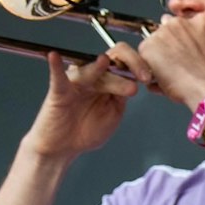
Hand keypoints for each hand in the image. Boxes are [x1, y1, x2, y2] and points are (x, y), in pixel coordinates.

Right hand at [22, 52, 138, 160]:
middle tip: (143, 77)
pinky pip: (57, 77)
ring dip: (100, 68)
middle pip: (111, 61)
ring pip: (91, 70)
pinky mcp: (59, 91)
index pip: (124, 63)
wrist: (64, 147)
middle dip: (129, 66)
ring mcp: (76, 81)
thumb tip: (133, 80)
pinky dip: (56, 66)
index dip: (138, 65)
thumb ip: (122, 96)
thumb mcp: (113, 112)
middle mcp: (92, 76)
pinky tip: (55, 56)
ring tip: (106, 62)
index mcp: (108, 79)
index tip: (149, 78)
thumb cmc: (87, 129)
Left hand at [136, 12, 204, 111]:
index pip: (185, 26)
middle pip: (166, 31)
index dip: (183, 41)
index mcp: (201, 22)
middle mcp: (180, 22)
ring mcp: (163, 33)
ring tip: (170, 75)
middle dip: (168, 45)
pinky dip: (149, 69)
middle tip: (176, 64)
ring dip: (158, 57)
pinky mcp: (149, 46)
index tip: (185, 52)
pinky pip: (144, 58)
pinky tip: (163, 80)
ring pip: (154, 43)